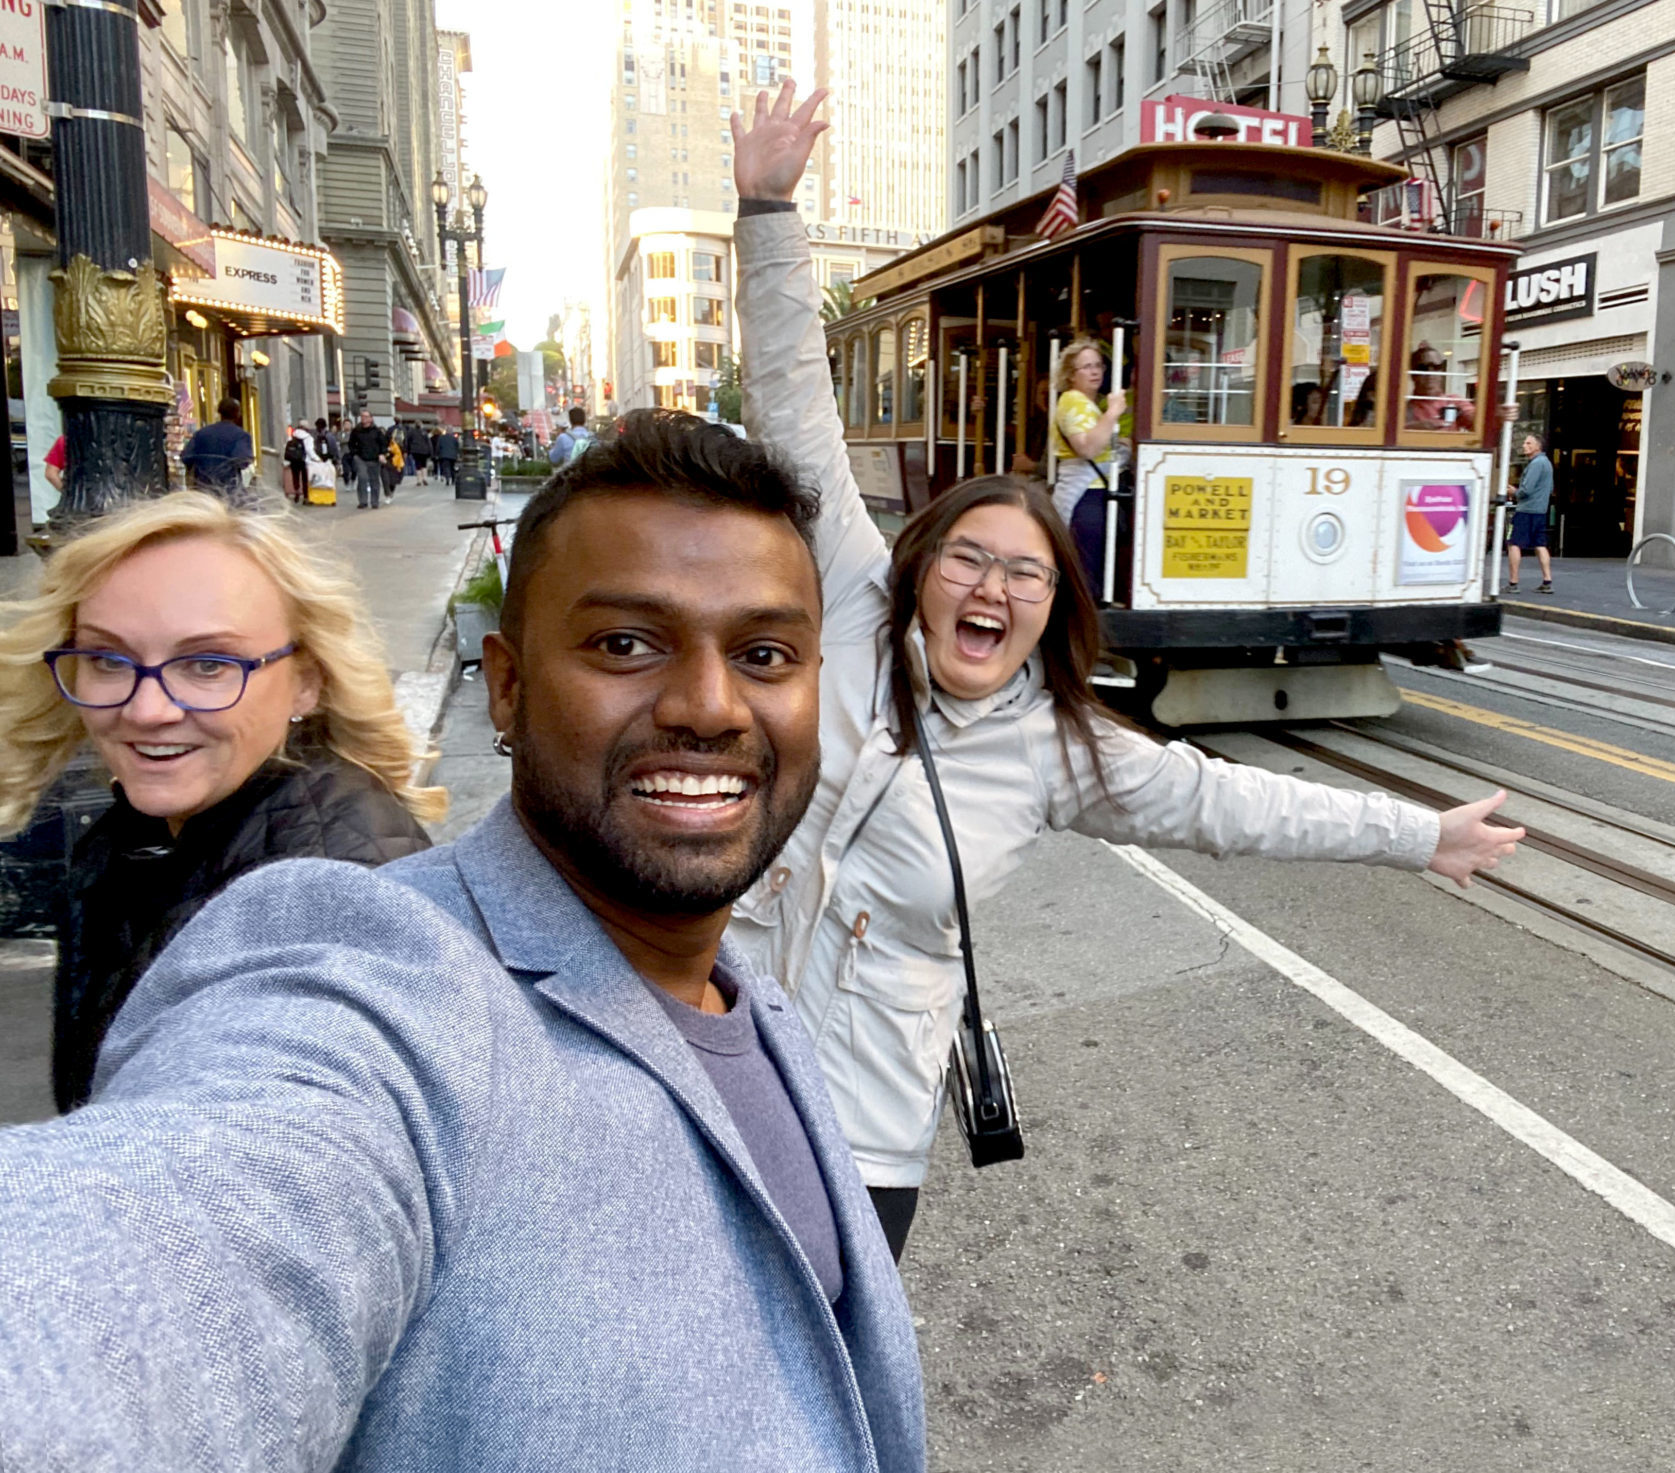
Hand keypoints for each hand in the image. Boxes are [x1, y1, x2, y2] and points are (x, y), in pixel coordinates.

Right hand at [730, 80, 828, 200]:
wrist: (762, 197)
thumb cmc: (783, 180)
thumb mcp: (798, 157)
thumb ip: (808, 137)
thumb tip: (826, 121)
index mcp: (791, 133)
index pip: (805, 112)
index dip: (814, 100)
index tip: (825, 90)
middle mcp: (775, 132)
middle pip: (782, 107)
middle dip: (787, 93)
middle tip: (791, 80)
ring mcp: (759, 138)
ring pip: (760, 114)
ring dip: (762, 103)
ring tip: (763, 93)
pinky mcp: (744, 146)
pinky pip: (739, 130)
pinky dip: (736, 122)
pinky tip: (735, 114)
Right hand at [1427, 789, 1523, 887]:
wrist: (1428, 841)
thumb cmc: (1449, 825)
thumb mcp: (1471, 810)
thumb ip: (1489, 804)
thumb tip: (1503, 794)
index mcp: (1490, 838)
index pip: (1511, 836)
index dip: (1517, 832)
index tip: (1520, 831)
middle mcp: (1485, 853)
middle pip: (1504, 852)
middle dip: (1507, 847)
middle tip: (1507, 844)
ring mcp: (1473, 865)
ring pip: (1489, 865)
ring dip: (1491, 861)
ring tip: (1489, 858)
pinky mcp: (1459, 873)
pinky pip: (1466, 882)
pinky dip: (1467, 881)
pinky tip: (1467, 880)